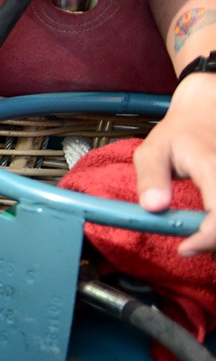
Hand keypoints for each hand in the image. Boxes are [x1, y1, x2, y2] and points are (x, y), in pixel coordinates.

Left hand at [133, 71, 215, 253]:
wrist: (207, 112)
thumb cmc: (179, 134)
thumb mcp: (153, 149)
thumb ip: (151, 178)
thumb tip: (152, 207)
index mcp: (213, 166)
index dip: (208, 238)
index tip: (185, 248)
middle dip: (215, 243)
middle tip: (193, 246)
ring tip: (201, 237)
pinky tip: (211, 228)